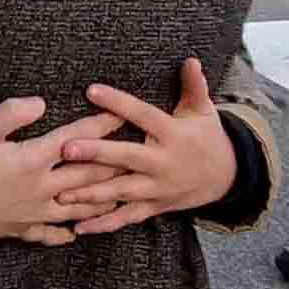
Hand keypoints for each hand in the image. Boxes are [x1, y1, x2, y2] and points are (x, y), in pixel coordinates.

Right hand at [0, 97, 127, 248]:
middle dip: (116, 163)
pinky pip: (50, 234)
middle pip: (88, 176)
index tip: (123, 112)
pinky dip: (66, 233)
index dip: (101, 124)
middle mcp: (39, 189)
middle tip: (140, 154)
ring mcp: (32, 213)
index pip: (76, 139)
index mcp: (31, 160)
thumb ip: (11, 113)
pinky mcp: (19, 229)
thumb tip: (41, 102)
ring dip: (104, 199)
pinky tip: (77, 232)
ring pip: (78, 208)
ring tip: (125, 193)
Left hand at [55, 58, 237, 234]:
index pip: (142, 115)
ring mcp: (157, 188)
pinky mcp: (153, 207)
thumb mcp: (203, 111)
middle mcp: (162, 163)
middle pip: (126, 157)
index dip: (118, 103)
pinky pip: (126, 218)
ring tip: (62, 194)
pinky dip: (102, 224)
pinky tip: (76, 228)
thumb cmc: (206, 137)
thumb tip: (190, 60)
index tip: (91, 90)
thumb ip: (194, 86)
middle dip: (96, 154)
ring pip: (121, 192)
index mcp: (172, 134)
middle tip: (66, 148)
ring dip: (91, 194)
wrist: (226, 178)